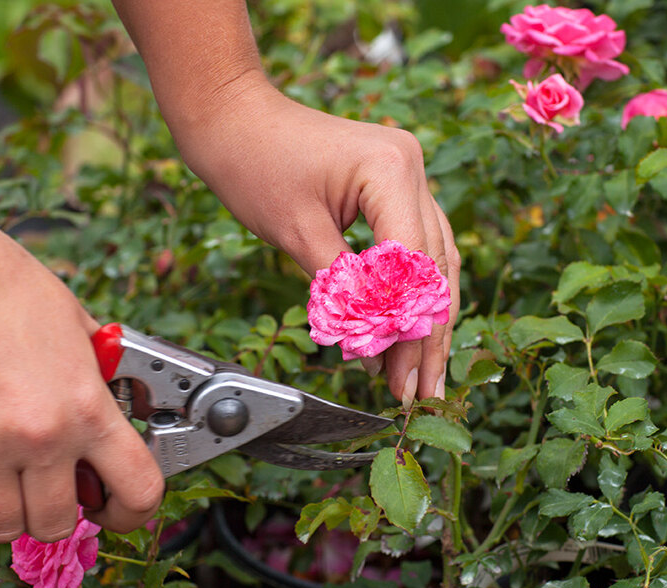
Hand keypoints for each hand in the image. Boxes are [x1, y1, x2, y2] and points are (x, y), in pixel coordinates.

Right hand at [0, 213, 163, 539]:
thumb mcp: (72, 319)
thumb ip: (92, 369)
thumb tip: (109, 393)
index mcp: (87, 405)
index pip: (139, 489)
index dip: (130, 511)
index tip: (113, 508)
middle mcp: (42, 437)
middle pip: (60, 523)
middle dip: (52, 511)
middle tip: (38, 486)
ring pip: (3, 528)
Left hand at [172, 76, 460, 404]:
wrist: (233, 116)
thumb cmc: (253, 163)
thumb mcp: (296, 233)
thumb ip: (341, 289)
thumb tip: (372, 346)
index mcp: (391, 170)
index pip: (413, 264)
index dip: (407, 327)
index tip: (397, 376)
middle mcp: (412, 167)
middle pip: (433, 267)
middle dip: (425, 336)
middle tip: (418, 392)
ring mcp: (408, 173)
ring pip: (433, 260)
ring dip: (425, 319)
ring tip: (422, 377)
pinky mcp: (394, 184)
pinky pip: (415, 244)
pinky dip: (409, 290)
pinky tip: (408, 332)